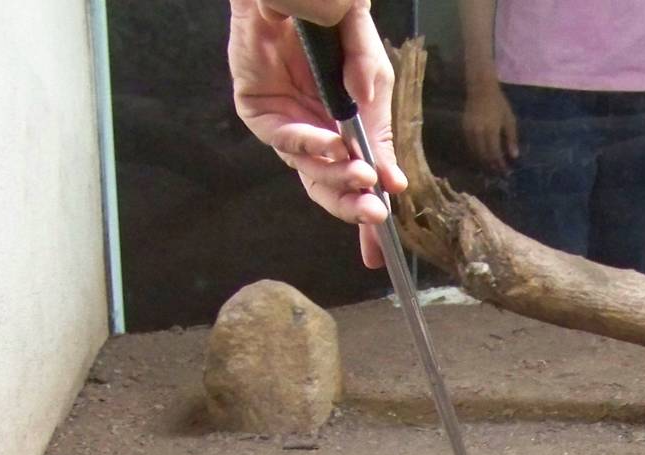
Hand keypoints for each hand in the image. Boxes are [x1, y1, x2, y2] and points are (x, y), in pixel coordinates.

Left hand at [228, 0, 407, 267]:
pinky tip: (332, 146)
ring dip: (338, 177)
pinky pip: (283, 138)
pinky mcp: (258, 110)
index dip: (367, 211)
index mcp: (343, 132)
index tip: (383, 238)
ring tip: (363, 177)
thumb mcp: (372, 71)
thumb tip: (386, 163)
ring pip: (309, 169)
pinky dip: (309, 145)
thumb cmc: (336, 27)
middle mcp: (314, 135)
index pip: (355, 183)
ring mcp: (286, 125)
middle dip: (353, 206)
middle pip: (329, 187)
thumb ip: (379, 113)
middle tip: (376, 214)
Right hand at [462, 83, 518, 173]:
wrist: (481, 89)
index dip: (500, 165)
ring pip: (475, 153)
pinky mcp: (464, 129)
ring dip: (483, 162)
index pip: (495, 154)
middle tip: (499, 173)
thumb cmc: (498, 103)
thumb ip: (511, 138)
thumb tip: (514, 156)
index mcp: (491, 130)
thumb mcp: (509, 119)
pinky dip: (477, 153)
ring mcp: (469, 131)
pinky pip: (470, 146)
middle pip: (484, 156)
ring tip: (491, 168)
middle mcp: (478, 133)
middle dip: (492, 166)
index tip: (506, 171)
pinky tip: (483, 157)